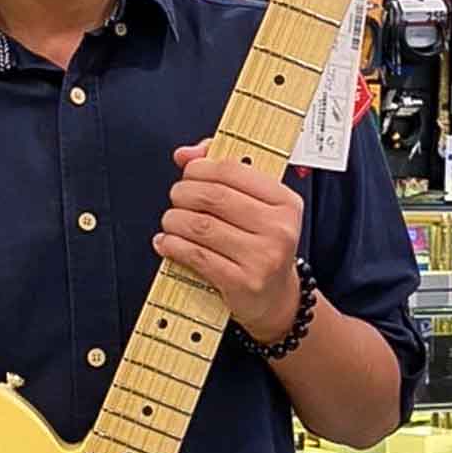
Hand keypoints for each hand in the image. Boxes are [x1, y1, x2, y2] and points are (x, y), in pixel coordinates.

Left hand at [155, 141, 303, 345]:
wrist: (276, 299)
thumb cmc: (262, 247)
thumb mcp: (256, 208)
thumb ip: (224, 173)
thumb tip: (186, 153)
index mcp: (285, 202)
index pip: (234, 170)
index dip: (201, 168)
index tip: (188, 172)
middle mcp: (278, 228)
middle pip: (214, 197)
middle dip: (184, 193)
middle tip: (176, 197)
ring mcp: (262, 257)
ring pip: (201, 226)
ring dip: (175, 220)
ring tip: (170, 221)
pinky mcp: (243, 282)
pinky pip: (197, 255)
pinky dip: (174, 246)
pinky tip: (166, 243)